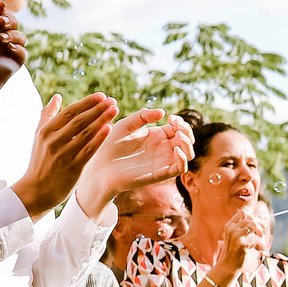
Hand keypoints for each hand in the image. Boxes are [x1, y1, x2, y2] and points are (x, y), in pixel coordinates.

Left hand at [0, 8, 25, 114]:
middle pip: (9, 24)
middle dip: (9, 19)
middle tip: (1, 22)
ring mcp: (0, 55)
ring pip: (19, 38)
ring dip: (14, 34)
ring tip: (1, 38)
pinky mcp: (8, 69)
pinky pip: (21, 56)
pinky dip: (19, 50)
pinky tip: (9, 48)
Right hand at [10, 93, 115, 216]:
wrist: (36, 190)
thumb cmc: (40, 161)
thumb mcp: (39, 137)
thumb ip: (48, 115)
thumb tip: (57, 96)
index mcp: (46, 131)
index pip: (70, 111)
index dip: (87, 102)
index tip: (102, 95)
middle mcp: (54, 141)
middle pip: (80, 120)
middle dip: (98, 109)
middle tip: (113, 100)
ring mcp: (63, 154)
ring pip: (86, 133)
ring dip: (102, 120)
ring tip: (115, 110)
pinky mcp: (72, 168)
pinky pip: (88, 150)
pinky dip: (99, 139)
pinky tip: (109, 129)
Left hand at [73, 107, 189, 216]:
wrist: (100, 167)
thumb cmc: (110, 146)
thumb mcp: (126, 125)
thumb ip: (142, 116)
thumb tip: (163, 112)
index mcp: (157, 137)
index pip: (178, 129)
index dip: (180, 122)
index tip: (171, 118)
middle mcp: (162, 149)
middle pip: (186, 140)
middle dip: (186, 130)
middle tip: (176, 125)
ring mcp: (162, 162)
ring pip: (188, 154)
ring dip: (187, 143)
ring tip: (179, 135)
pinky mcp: (159, 174)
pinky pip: (180, 168)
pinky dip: (183, 159)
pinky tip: (175, 149)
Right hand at [215, 201, 271, 280]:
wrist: (228, 266)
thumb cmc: (234, 252)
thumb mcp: (237, 237)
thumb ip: (246, 228)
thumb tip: (260, 217)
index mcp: (229, 225)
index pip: (244, 212)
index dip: (254, 215)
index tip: (260, 222)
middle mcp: (231, 228)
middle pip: (250, 218)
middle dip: (261, 223)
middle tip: (264, 230)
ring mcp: (235, 235)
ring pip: (253, 225)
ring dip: (260, 230)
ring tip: (261, 237)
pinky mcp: (241, 244)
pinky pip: (254, 238)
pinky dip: (257, 242)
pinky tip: (253, 248)